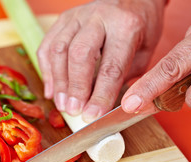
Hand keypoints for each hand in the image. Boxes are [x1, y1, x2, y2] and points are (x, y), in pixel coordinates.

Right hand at [37, 0, 165, 121]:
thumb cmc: (141, 29)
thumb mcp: (144, 54)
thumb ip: (125, 77)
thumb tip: (104, 107)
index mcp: (126, 26)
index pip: (111, 67)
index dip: (100, 95)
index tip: (92, 116)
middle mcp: (99, 17)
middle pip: (79, 55)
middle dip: (75, 88)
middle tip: (74, 111)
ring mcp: (78, 15)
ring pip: (59, 49)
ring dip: (58, 81)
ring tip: (62, 105)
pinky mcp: (64, 18)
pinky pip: (48, 45)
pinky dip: (47, 70)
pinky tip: (52, 90)